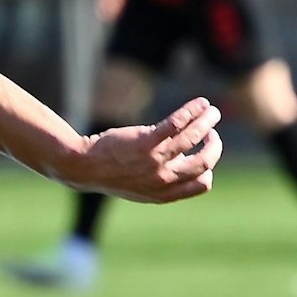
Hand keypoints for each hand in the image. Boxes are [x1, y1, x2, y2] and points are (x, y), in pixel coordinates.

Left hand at [65, 98, 222, 203]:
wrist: (82, 167)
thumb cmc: (111, 174)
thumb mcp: (140, 188)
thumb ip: (164, 182)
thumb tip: (186, 162)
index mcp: (163, 194)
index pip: (202, 184)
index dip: (209, 168)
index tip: (203, 154)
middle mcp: (162, 179)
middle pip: (204, 162)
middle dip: (214, 145)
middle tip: (211, 132)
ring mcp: (155, 160)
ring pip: (193, 138)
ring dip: (207, 121)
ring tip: (210, 111)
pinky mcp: (147, 141)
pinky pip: (177, 124)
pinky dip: (193, 111)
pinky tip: (200, 103)